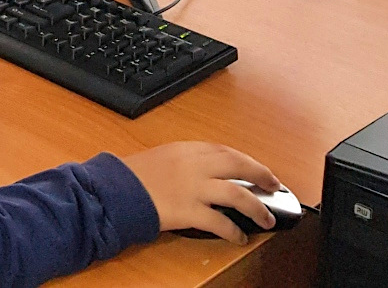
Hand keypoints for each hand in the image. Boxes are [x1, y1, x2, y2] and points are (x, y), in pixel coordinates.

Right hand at [121, 141, 280, 244]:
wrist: (113, 191)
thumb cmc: (130, 175)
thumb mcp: (159, 157)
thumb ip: (184, 161)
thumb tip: (206, 172)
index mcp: (185, 150)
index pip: (224, 150)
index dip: (246, 160)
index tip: (256, 168)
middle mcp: (193, 166)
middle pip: (238, 165)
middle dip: (261, 175)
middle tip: (274, 185)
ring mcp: (193, 188)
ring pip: (237, 194)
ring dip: (257, 207)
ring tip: (267, 218)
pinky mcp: (189, 211)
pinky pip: (220, 222)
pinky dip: (234, 231)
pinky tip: (240, 238)